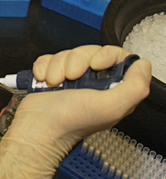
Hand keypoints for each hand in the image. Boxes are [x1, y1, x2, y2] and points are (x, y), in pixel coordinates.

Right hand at [0, 45, 151, 178]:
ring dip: (57, 66)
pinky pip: (48, 58)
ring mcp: (70, 79)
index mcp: (112, 90)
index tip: (95, 65)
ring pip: (67, 54)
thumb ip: (136, 87)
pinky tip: (44, 81)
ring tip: (54, 83)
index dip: (107, 56)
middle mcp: (92, 83)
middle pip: (90, 51)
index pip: (118, 58)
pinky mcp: (50, 76)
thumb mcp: (111, 107)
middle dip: (77, 61)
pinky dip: (44, 67)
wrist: (36, 127)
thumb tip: (142, 65)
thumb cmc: (71, 121)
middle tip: (71, 77)